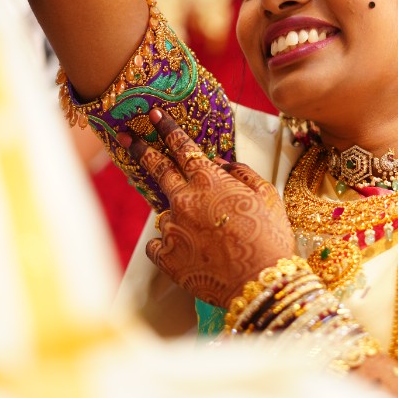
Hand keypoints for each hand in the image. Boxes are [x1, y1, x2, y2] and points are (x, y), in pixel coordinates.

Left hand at [119, 110, 295, 307]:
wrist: (261, 282)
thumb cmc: (269, 238)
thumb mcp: (266, 195)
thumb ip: (242, 173)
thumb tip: (224, 164)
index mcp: (209, 181)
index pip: (182, 146)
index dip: (167, 128)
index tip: (154, 115)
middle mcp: (184, 199)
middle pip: (156, 167)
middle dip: (141, 149)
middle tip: (128, 138)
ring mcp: (171, 228)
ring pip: (163, 210)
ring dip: (176, 213)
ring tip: (202, 232)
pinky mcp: (165, 256)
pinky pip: (159, 244)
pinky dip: (170, 245)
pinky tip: (192, 254)